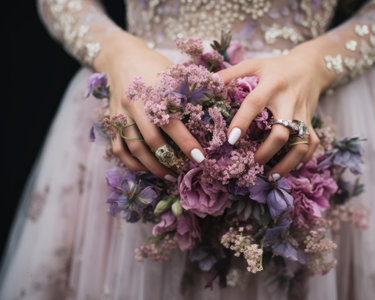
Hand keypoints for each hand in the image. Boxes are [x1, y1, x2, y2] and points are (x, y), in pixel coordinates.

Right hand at [94, 31, 205, 180]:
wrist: (120, 56)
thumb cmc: (154, 65)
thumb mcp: (173, 72)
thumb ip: (191, 90)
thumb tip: (217, 106)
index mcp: (153, 92)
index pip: (172, 123)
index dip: (186, 142)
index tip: (200, 158)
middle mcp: (135, 105)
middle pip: (151, 141)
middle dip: (169, 160)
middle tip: (185, 171)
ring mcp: (120, 114)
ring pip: (134, 148)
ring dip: (151, 166)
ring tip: (168, 176)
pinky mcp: (110, 121)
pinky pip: (118, 148)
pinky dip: (131, 163)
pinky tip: (145, 170)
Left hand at [218, 39, 334, 179]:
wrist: (311, 66)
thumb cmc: (277, 67)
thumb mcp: (255, 64)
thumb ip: (231, 73)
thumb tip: (207, 83)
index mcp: (272, 84)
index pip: (256, 103)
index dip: (242, 121)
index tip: (231, 139)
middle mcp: (289, 101)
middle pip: (282, 132)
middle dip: (266, 151)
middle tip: (252, 161)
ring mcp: (303, 114)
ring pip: (301, 143)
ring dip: (287, 163)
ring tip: (271, 174)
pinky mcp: (312, 122)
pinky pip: (312, 145)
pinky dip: (302, 159)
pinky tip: (289, 167)